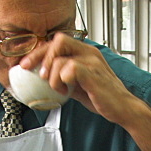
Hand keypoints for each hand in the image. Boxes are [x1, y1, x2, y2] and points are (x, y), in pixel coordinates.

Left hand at [20, 33, 141, 123]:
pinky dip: (61, 81)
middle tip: (34, 73)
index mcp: (85, 52)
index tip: (27, 65)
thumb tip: (46, 80)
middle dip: (40, 57)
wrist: (123, 108)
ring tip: (58, 89)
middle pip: (57, 41)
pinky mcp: (93, 74)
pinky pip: (69, 70)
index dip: (40, 51)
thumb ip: (64, 78)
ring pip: (60, 58)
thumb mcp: (79, 85)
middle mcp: (88, 53)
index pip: (57, 42)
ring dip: (52, 76)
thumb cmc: (104, 98)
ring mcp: (91, 62)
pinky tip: (66, 91)